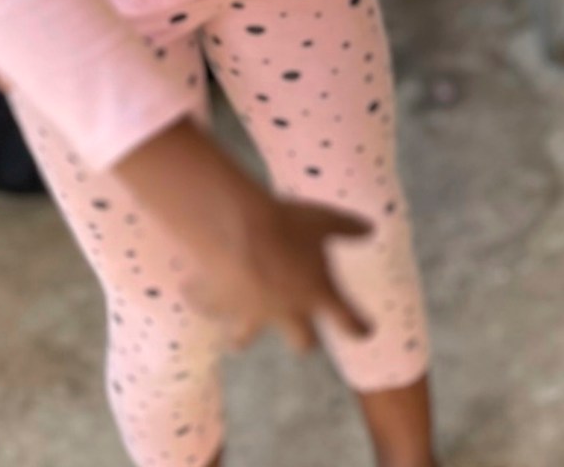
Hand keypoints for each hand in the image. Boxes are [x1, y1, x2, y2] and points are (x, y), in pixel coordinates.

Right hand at [194, 196, 376, 352]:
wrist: (238, 232)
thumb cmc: (288, 225)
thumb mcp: (324, 220)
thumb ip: (347, 228)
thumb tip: (370, 228)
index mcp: (316, 295)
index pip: (346, 319)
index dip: (358, 326)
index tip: (366, 332)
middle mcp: (285, 312)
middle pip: (301, 340)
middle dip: (303, 341)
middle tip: (305, 342)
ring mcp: (249, 312)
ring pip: (243, 338)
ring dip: (240, 339)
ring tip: (237, 342)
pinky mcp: (219, 303)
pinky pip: (207, 305)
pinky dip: (201, 299)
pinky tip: (192, 291)